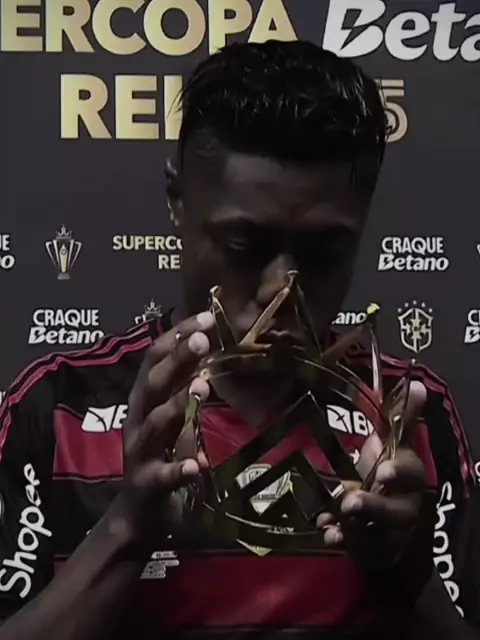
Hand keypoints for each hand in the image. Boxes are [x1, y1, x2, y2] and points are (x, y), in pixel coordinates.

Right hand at [118, 311, 214, 541]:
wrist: (138, 515)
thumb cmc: (160, 459)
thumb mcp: (174, 421)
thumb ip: (185, 393)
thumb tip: (206, 358)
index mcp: (144, 402)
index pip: (155, 361)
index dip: (176, 337)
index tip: (205, 317)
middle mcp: (137, 421)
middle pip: (153, 385)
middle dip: (177, 359)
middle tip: (203, 337)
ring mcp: (139, 453)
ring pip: (155, 424)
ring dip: (178, 404)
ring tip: (202, 386)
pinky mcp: (146, 484)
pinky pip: (161, 475)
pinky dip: (178, 469)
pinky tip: (197, 464)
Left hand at [317, 380, 435, 600]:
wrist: (386, 521)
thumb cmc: (387, 474)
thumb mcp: (393, 446)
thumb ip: (401, 420)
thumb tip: (415, 384)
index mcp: (408, 476)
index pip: (411, 472)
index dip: (399, 472)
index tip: (383, 471)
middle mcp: (403, 504)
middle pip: (395, 509)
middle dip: (374, 506)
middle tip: (350, 502)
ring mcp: (388, 530)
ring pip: (375, 531)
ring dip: (355, 525)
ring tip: (337, 518)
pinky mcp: (371, 546)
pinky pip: (357, 546)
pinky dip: (342, 540)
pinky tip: (328, 535)